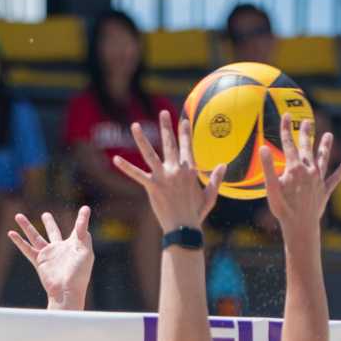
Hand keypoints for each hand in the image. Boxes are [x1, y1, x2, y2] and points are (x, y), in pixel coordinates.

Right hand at [9, 206, 94, 309]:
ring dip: (26, 226)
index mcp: (74, 246)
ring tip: (18, 216)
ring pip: (35, 237)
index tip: (83, 210)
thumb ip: (83, 230)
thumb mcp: (84, 249)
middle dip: (49, 223)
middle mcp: (60, 249)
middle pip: (53, 232)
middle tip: (45, 215)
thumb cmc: (79, 273)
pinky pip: (27, 249)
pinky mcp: (39, 261)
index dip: (80, 220)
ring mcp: (49, 255)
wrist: (66, 290)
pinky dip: (19, 241)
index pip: (77, 229)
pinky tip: (11, 233)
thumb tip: (85, 211)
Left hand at [111, 109, 219, 232]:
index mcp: (189, 171)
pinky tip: (116, 159)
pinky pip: (136, 175)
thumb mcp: (210, 196)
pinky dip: (126, 167)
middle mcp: (176, 170)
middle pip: (170, 144)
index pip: (187, 147)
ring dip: (141, 139)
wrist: (184, 228)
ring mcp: (163, 177)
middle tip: (163, 112)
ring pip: (150, 154)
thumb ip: (216, 179)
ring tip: (134, 125)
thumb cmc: (196, 214)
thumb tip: (224, 165)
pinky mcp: (152, 186)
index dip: (185, 133)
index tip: (183, 120)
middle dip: (166, 127)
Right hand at [261, 117, 340, 232]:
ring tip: (329, 135)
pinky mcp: (325, 191)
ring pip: (322, 159)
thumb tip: (263, 148)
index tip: (286, 115)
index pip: (288, 144)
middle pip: (307, 148)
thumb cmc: (283, 209)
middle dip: (306, 134)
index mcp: (294, 168)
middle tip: (307, 121)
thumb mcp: (271, 188)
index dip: (286, 129)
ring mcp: (318, 180)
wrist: (300, 226)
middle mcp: (309, 170)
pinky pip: (334, 179)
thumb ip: (268, 167)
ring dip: (325, 147)